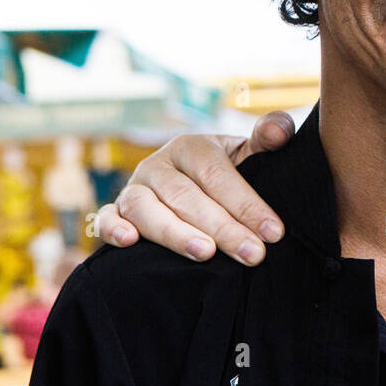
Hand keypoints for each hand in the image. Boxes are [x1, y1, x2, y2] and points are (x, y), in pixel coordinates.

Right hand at [95, 111, 294, 265]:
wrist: (194, 189)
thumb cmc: (228, 174)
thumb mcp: (249, 154)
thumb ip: (268, 137)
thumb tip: (280, 131)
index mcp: (191, 147)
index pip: (218, 175)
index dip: (246, 203)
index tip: (274, 233)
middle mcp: (158, 165)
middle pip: (186, 196)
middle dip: (222, 228)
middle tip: (252, 254)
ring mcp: (134, 189)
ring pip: (146, 209)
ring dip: (174, 232)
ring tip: (204, 253)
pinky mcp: (116, 212)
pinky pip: (105, 219)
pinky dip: (112, 228)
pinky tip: (129, 242)